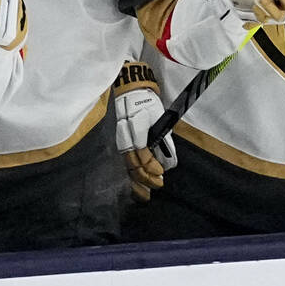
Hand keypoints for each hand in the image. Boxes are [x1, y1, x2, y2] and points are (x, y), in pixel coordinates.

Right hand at [114, 80, 173, 201]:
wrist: (130, 92)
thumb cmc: (147, 104)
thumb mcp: (158, 118)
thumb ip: (163, 140)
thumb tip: (167, 162)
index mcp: (134, 125)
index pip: (141, 151)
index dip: (151, 165)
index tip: (161, 173)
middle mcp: (123, 134)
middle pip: (131, 162)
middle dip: (145, 176)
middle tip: (159, 184)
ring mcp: (118, 139)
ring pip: (126, 165)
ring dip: (137, 180)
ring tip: (148, 193)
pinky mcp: (118, 143)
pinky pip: (123, 163)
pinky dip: (131, 176)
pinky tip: (137, 187)